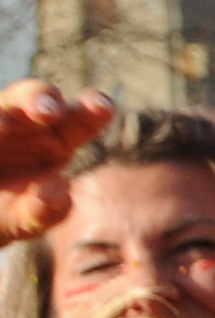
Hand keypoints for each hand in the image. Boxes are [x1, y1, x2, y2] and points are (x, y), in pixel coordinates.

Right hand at [0, 79, 114, 240]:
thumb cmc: (7, 212)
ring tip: (3, 129)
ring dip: (6, 112)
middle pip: (37, 97)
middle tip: (49, 112)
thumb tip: (62, 186)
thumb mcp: (24, 220)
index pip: (81, 120)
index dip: (94, 108)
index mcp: (58, 141)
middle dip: (41, 98)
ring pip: (2, 108)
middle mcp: (26, 123)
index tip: (102, 107)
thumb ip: (46, 212)